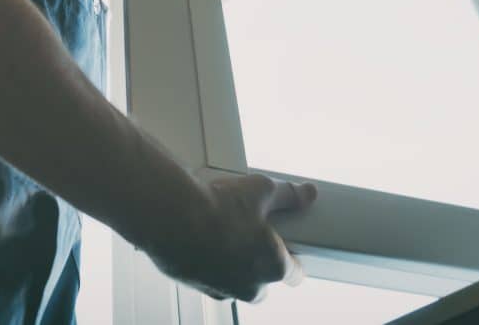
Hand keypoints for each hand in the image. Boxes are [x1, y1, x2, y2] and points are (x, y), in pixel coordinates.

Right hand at [145, 173, 316, 301]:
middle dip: (260, 264)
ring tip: (224, 232)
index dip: (294, 258)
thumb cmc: (218, 207)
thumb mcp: (261, 190)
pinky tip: (202, 238)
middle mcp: (248, 285)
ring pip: (235, 282)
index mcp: (272, 267)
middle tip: (252, 235)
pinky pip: (209, 277)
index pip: (294, 273)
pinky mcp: (194, 284)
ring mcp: (220, 288)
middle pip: (263, 283)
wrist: (171, 216)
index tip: (290, 246)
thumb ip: (288, 195)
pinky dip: (208, 262)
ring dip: (233, 264)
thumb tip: (307, 193)